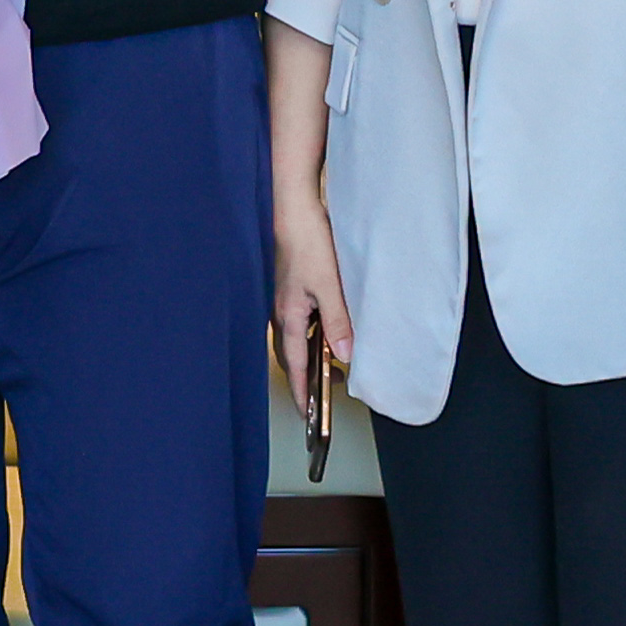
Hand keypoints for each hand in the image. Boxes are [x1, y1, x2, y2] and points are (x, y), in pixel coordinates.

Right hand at [271, 199, 354, 405]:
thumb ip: (337, 321)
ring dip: (312, 355)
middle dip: (308, 377)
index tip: (307, 414)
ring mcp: (286, 300)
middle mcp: (282, 312)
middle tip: (327, 392)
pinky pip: (301, 322)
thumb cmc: (308, 244)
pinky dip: (313, 335)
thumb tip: (344, 353)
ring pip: (297, 338)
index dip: (302, 391)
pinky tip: (328, 330)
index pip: (294, 365)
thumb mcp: (329, 286)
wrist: (295, 211)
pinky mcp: (292, 287)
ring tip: (334, 363)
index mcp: (288, 316)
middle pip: (292, 355)